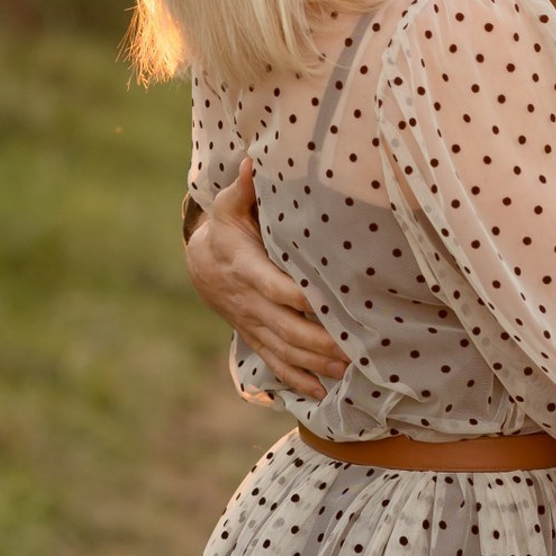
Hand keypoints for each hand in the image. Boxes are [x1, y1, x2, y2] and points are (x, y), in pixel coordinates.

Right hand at [185, 159, 347, 399]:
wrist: (202, 264)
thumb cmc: (227, 229)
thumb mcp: (230, 207)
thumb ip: (244, 188)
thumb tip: (253, 161)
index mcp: (246, 269)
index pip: (274, 286)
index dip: (297, 296)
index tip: (322, 302)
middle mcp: (250, 303)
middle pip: (286, 327)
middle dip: (318, 341)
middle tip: (352, 348)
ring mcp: (253, 325)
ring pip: (285, 350)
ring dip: (316, 364)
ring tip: (347, 372)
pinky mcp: (256, 337)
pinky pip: (276, 364)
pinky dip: (298, 381)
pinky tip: (321, 394)